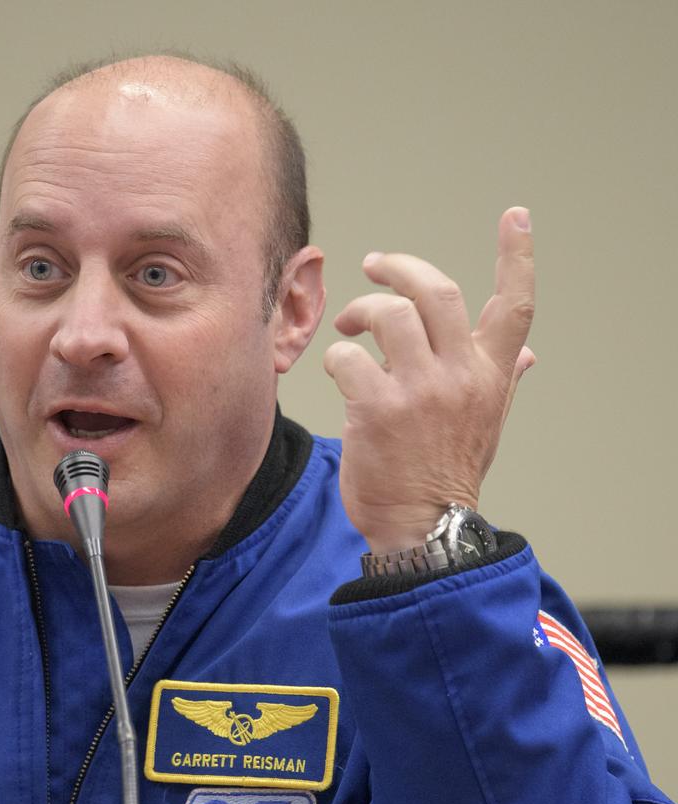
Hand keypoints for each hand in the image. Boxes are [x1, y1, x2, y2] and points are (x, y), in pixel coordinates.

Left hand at [323, 207, 535, 554]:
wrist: (423, 528)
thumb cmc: (446, 472)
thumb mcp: (486, 423)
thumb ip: (502, 380)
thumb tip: (527, 355)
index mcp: (490, 374)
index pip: (516, 306)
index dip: (517, 256)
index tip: (516, 216)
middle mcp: (460, 376)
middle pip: (436, 291)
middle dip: (401, 268)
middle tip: (375, 266)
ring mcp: (420, 391)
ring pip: (388, 315)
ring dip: (360, 312)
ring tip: (348, 329)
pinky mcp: (377, 410)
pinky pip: (348, 358)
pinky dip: (335, 358)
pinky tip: (336, 372)